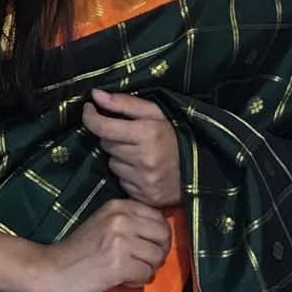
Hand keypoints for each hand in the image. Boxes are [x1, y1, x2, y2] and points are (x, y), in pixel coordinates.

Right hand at [31, 197, 172, 291]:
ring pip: (157, 257)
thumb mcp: (104, 224)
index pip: (159, 217)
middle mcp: (121, 219)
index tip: (148, 248)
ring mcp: (120, 241)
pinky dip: (137, 281)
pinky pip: (146, 274)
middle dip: (158, 253)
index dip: (159, 237)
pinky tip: (122, 280)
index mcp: (119, 206)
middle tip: (142, 263)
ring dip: (147, 269)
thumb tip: (163, 235)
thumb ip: (131, 223)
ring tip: (127, 272)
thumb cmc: (79, 251)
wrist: (51, 269)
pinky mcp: (119, 264)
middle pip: (164, 236)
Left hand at [82, 87, 183, 206]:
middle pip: (105, 144)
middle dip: (112, 137)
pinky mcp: (144, 196)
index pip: (103, 126)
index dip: (91, 117)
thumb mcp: (155, 113)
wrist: (202, 171)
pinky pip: (121, 181)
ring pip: (112, 164)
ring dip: (120, 158)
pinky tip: (142, 171)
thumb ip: (124, 103)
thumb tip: (95, 95)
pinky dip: (127, 175)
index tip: (89, 109)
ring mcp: (144, 180)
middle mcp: (144, 158)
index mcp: (147, 133)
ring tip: (139, 155)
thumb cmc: (176, 137)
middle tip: (129, 136)